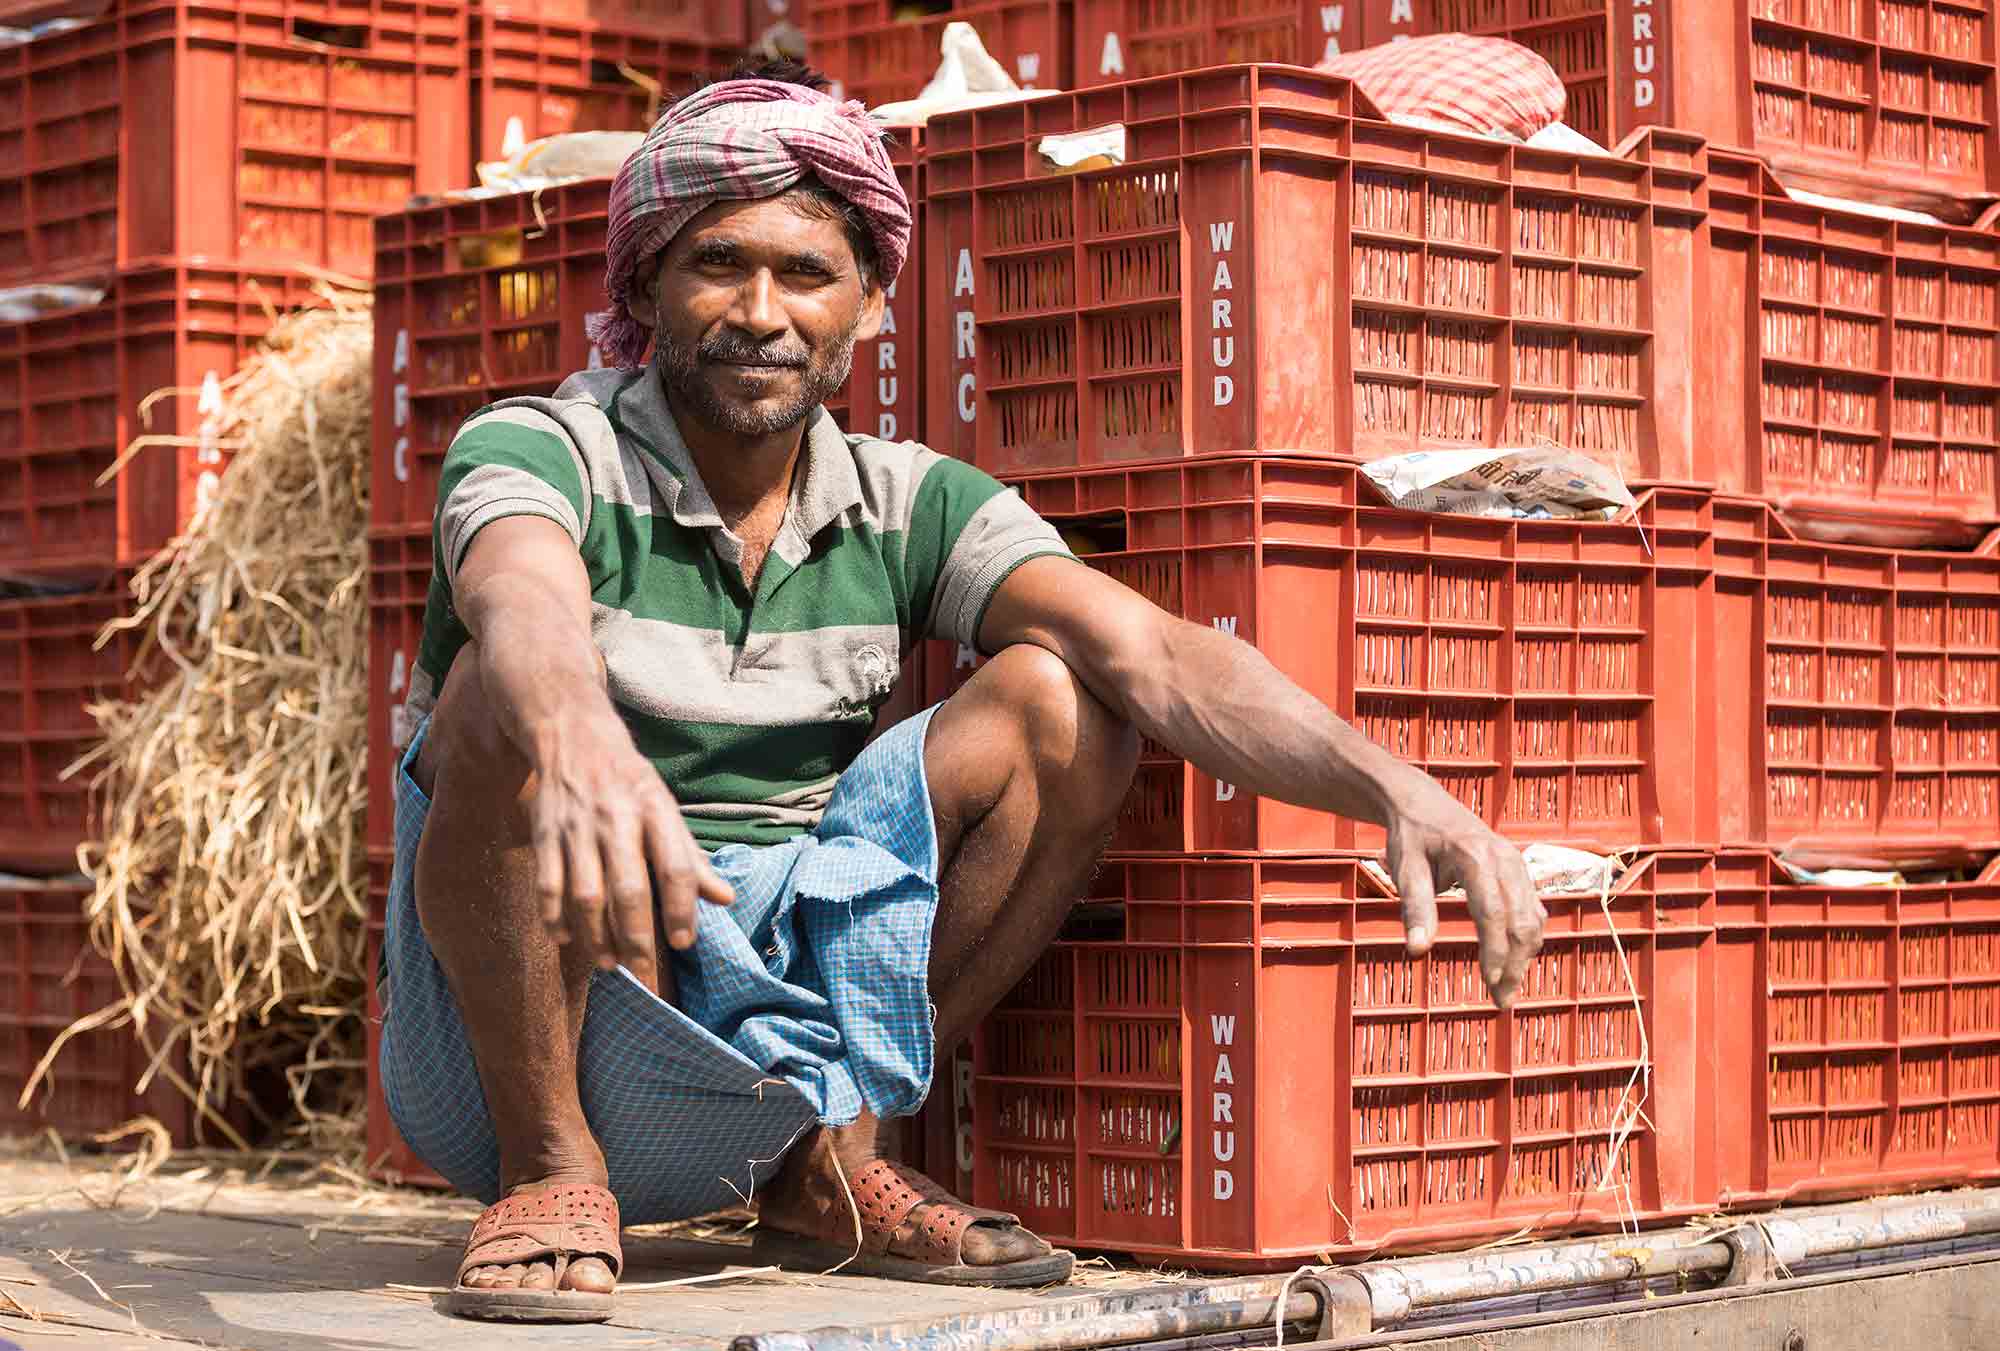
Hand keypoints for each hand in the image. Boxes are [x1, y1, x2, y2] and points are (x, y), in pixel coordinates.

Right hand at [526, 707, 733, 995]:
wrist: (572, 736)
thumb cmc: (629, 781)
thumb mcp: (665, 807)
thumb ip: (691, 857)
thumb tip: (726, 899)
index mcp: (655, 809)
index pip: (675, 865)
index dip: (680, 907)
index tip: (683, 942)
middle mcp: (617, 818)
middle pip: (628, 887)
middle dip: (636, 934)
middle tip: (643, 968)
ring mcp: (577, 827)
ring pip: (586, 893)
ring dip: (596, 935)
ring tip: (609, 963)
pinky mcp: (545, 834)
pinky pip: (548, 884)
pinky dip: (554, 917)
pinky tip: (567, 939)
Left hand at [1382, 783, 1543, 1006]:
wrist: (1422, 802)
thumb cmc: (1411, 837)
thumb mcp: (1405, 869)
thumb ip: (1415, 908)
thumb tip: (1417, 951)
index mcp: (1476, 856)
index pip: (1493, 913)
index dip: (1495, 951)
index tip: (1490, 983)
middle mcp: (1505, 858)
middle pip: (1521, 920)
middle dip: (1515, 964)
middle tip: (1502, 1001)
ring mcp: (1516, 863)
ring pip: (1533, 917)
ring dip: (1524, 956)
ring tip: (1506, 990)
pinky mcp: (1518, 870)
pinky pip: (1532, 908)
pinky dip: (1527, 938)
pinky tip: (1515, 962)